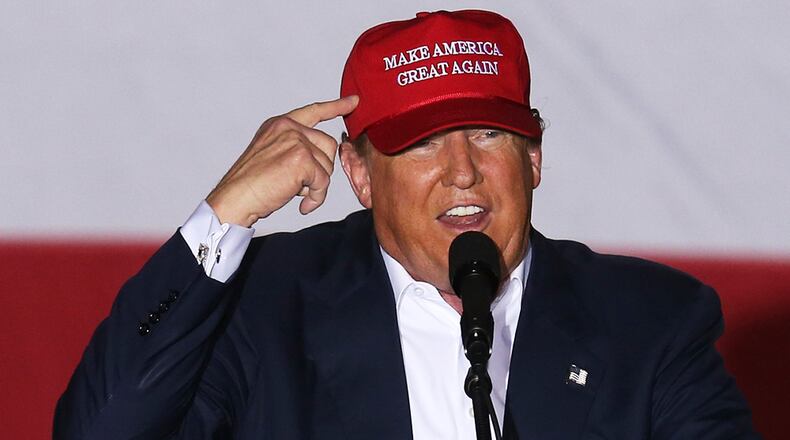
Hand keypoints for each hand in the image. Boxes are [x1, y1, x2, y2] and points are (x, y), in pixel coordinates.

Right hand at [206, 96, 358, 226]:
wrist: (234, 198)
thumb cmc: (250, 184)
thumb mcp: (272, 155)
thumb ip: (294, 149)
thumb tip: (322, 160)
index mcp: (280, 124)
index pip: (313, 111)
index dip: (336, 107)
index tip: (354, 101)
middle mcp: (288, 128)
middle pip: (328, 146)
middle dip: (321, 169)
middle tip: (301, 185)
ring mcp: (295, 141)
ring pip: (328, 166)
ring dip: (317, 186)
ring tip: (295, 193)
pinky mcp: (302, 159)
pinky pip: (324, 182)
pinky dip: (316, 197)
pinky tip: (302, 204)